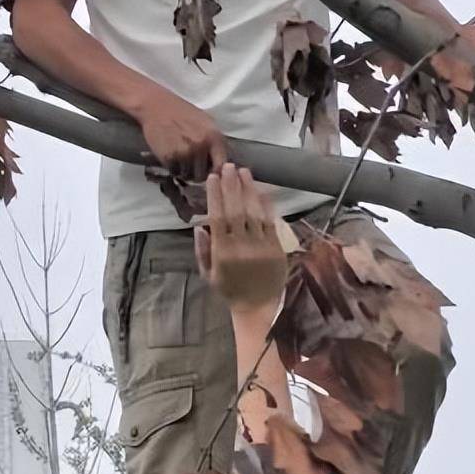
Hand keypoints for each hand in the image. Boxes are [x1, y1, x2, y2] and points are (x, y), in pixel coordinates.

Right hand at [139, 91, 227, 179]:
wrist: (157, 106)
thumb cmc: (182, 112)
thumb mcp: (206, 122)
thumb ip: (214, 142)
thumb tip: (221, 163)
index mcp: (214, 137)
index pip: (220, 166)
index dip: (215, 172)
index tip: (209, 172)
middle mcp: (201, 146)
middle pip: (202, 174)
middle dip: (197, 173)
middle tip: (191, 167)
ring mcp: (184, 153)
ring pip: (187, 175)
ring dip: (184, 171)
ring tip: (181, 161)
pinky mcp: (169, 157)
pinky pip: (174, 171)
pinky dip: (173, 168)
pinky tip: (172, 158)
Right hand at [194, 164, 286, 314]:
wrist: (258, 307)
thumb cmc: (229, 289)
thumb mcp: (208, 274)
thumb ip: (202, 251)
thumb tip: (198, 226)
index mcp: (222, 253)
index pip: (217, 217)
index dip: (215, 196)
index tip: (212, 178)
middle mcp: (241, 247)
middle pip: (235, 210)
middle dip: (231, 186)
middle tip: (228, 167)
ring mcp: (261, 247)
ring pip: (253, 213)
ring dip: (248, 190)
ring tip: (244, 172)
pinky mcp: (276, 248)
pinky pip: (271, 222)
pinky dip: (266, 205)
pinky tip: (261, 191)